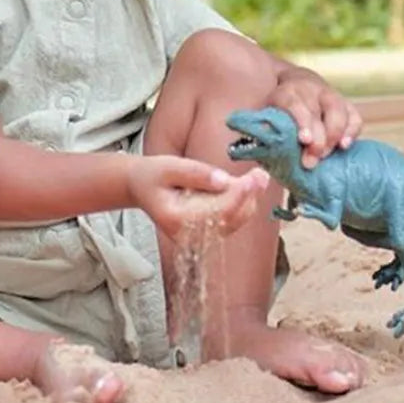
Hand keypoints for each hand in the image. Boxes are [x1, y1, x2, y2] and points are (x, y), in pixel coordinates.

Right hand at [127, 155, 270, 239]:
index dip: (238, 196)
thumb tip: (225, 181)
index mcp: (177, 220)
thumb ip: (196, 173)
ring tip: (255, 177)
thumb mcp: (168, 166)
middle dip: (249, 196)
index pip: (216, 212)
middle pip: (230, 218)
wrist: (142, 187)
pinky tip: (245, 185)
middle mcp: (189, 235)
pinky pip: (233, 219)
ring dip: (248, 199)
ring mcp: (199, 236)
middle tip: (261, 174)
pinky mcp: (208, 231)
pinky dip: (243, 203)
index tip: (254, 179)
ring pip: (235, 220)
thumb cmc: (153, 175)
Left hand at [269, 66, 362, 168]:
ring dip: (334, 135)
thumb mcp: (266, 116)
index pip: (295, 105)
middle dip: (316, 138)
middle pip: (316, 112)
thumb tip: (248, 149)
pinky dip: (352, 131)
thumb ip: (262, 130)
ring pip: (337, 111)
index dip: (302, 122)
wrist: (296, 85)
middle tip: (311, 161)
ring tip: (328, 155)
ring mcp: (329, 95)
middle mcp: (309, 90)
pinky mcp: (346, 103)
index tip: (304, 140)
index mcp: (286, 93)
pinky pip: (354, 116)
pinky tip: (345, 146)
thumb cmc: (278, 112)